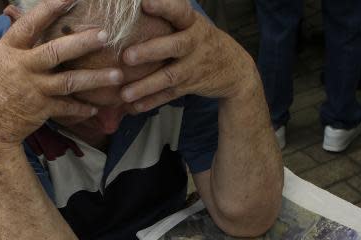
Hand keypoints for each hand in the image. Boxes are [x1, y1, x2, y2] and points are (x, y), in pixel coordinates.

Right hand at [0, 0, 123, 146]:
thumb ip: (17, 41)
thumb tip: (19, 14)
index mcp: (8, 49)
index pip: (30, 24)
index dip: (50, 9)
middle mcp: (21, 67)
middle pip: (55, 52)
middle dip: (82, 43)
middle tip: (105, 35)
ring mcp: (32, 89)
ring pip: (69, 81)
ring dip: (95, 79)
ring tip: (117, 75)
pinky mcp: (41, 109)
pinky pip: (67, 107)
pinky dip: (82, 108)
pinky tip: (97, 107)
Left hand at [120, 0, 256, 111]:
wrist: (236, 70)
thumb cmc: (203, 41)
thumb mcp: (193, 24)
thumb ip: (171, 17)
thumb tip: (138, 4)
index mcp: (193, 24)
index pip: (179, 12)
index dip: (164, 7)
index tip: (145, 3)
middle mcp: (195, 44)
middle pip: (174, 46)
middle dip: (150, 52)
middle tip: (127, 57)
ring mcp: (193, 67)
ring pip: (169, 77)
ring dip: (146, 86)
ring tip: (124, 94)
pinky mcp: (190, 86)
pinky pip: (169, 95)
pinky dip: (151, 102)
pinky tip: (135, 107)